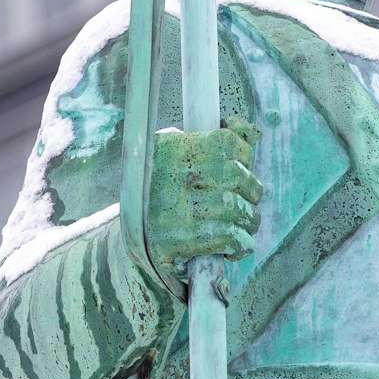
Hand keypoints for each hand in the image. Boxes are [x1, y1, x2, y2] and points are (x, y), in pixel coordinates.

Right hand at [148, 120, 262, 271]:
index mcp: (173, 150)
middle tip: (250, 200)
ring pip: (235, 207)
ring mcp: (176, 210)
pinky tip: (237, 246)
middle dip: (252, 190)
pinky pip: (228, 237)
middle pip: (234, 175)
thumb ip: (211, 143)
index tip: (244, 166)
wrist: (127, 239)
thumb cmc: (158, 193)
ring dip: (250, 218)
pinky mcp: (179, 241)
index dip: (244, 153)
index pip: (225, 142)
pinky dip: (241, 242)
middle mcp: (173, 177)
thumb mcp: (173, 156)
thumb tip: (252, 132)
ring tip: (247, 223)